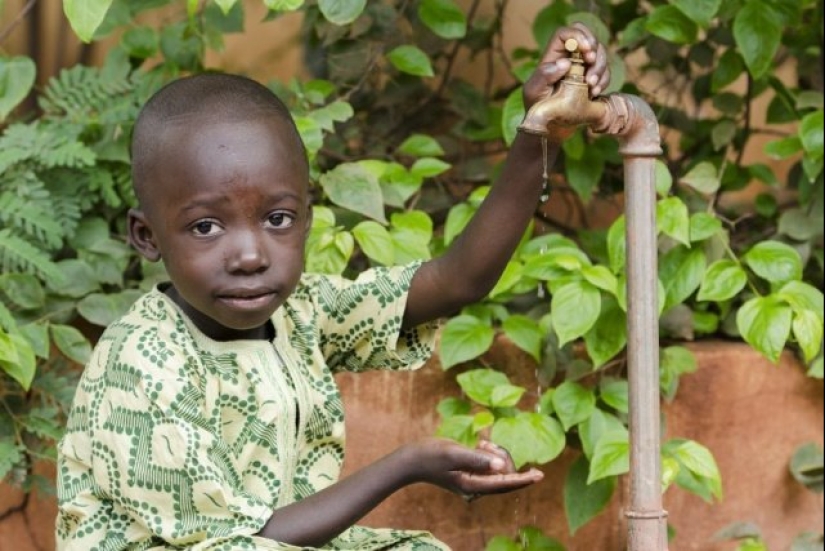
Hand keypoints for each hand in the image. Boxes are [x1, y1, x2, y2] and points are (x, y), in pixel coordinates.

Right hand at [401, 437, 543, 501]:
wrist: (413, 459)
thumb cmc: (431, 455)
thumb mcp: (453, 454)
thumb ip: (477, 459)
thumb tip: (500, 466)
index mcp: (473, 485)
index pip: (504, 483)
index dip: (523, 479)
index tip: (539, 475)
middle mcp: (476, 487)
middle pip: (504, 474)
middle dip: (501, 456)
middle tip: (486, 443)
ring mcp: (475, 482)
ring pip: (498, 468)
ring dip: (495, 453)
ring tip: (481, 443)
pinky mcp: (473, 474)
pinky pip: (491, 465)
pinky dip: (489, 453)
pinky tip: (480, 444)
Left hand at [523, 22, 610, 109]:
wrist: (547, 127)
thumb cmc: (537, 107)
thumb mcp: (534, 91)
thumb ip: (544, 76)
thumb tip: (564, 63)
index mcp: (553, 55)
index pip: (566, 33)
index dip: (578, 35)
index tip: (586, 49)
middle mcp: (569, 58)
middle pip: (589, 39)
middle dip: (595, 50)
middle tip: (591, 62)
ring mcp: (582, 68)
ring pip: (600, 55)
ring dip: (600, 68)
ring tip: (591, 86)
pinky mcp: (591, 80)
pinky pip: (605, 73)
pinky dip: (604, 81)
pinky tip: (594, 93)